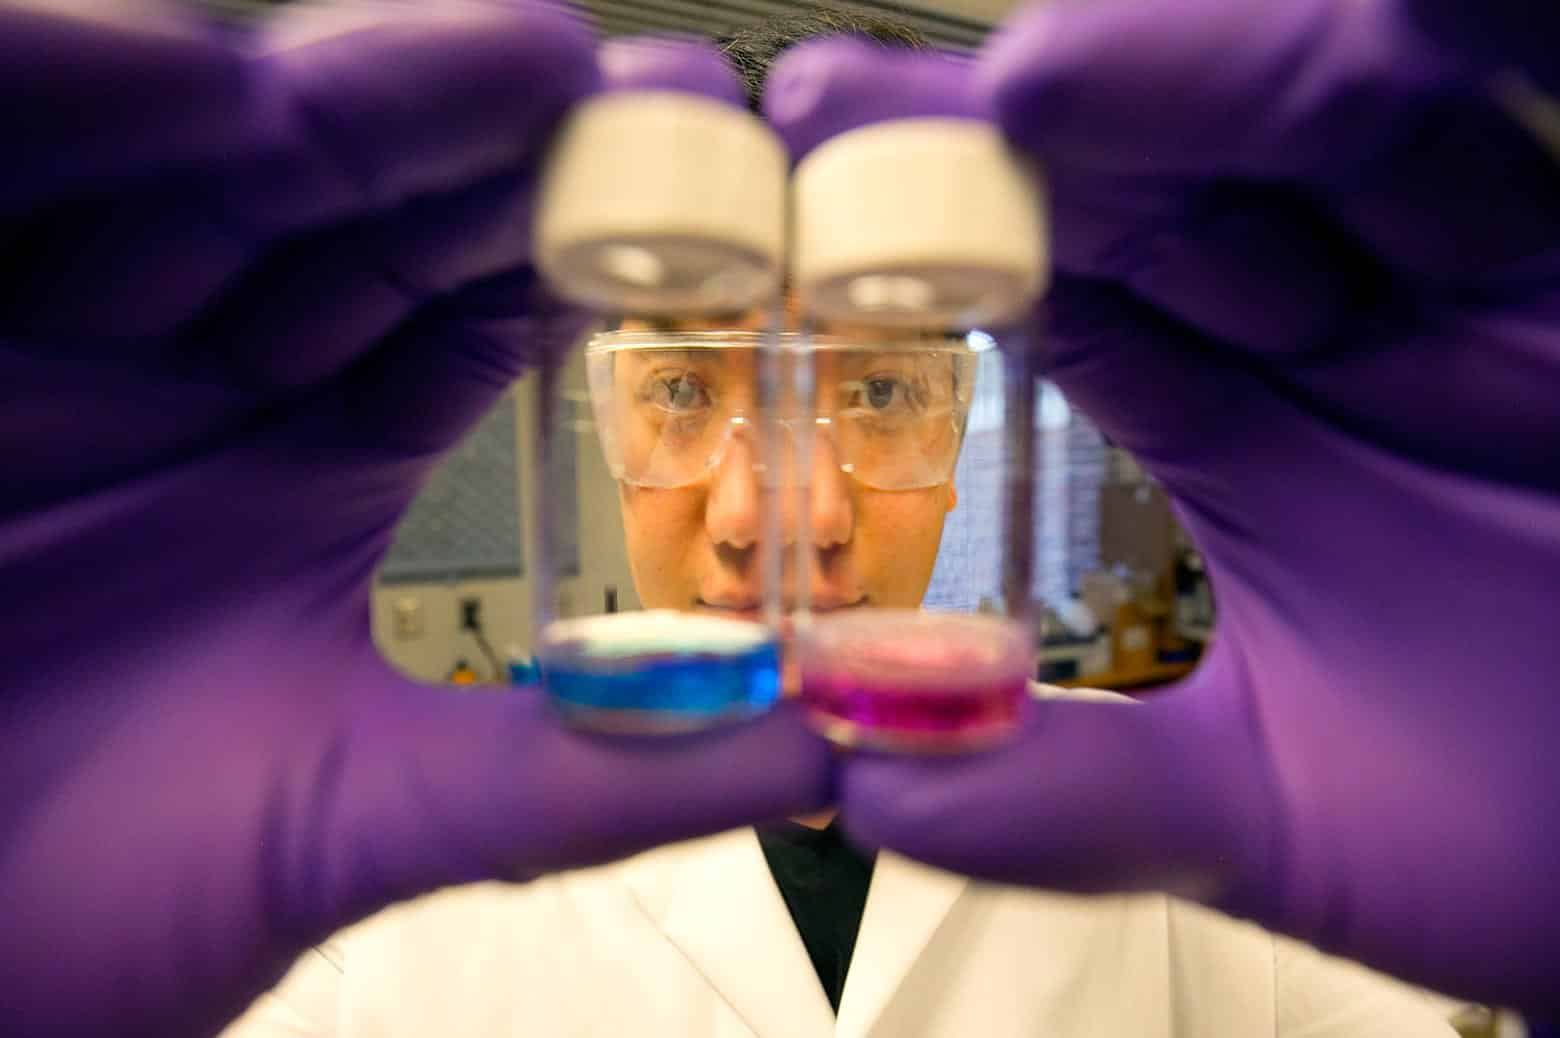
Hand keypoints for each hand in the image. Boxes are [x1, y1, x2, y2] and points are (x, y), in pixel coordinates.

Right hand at [0, 6, 827, 1033]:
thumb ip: (586, 777)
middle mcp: (194, 372)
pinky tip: (200, 78)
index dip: (585, 252)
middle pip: (355, 213)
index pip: (463, 316)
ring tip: (511, 58)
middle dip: (497, 145)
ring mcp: (56, 334)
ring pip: (202, 173)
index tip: (726, 202)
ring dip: (345, 107)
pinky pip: (0, 171)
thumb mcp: (363, 812)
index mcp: (304, 464)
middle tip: (645, 87)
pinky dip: (76, 111)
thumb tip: (819, 750)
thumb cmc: (97, 896)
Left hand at [765, 0, 1559, 1012]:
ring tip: (1038, 79)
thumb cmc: (1517, 829)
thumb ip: (1072, 802)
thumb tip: (856, 789)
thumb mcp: (1266, 819)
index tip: (803, 187)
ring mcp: (1477, 292)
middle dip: (1013, 131)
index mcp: (1245, 433)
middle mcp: (1346, 338)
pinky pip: (1521, 110)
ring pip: (1327, 121)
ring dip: (1187, 80)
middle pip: (1162, 179)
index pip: (1069, 291)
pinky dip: (1415, 57)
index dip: (935, 236)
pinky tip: (1349, 34)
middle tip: (845, 103)